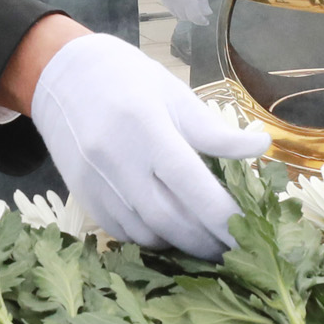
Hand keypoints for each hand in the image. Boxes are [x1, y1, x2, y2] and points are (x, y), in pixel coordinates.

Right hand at [30, 33, 266, 257]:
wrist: (63, 75)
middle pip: (170, 220)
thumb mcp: (175, 94)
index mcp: (148, 129)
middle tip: (234, 247)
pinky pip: (122, 231)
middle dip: (206, 241)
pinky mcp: (83, 196)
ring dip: (180, 243)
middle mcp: (118, 161)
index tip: (249, 231)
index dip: (223, 216)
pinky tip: (170, 230)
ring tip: (205, 240)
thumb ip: (215, 131)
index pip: (192, 185)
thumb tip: (260, 147)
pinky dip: (151, 237)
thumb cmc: (129, 78)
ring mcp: (96, 182)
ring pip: (146, 232)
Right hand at [158, 0, 212, 26]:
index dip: (201, 20)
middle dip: (194, 17)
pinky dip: (178, 10)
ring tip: (192, 9)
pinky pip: (171, 9)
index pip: (194, 15)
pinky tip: (183, 6)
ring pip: (178, 14)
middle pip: (186, 16)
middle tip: (200, 15)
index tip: (206, 22)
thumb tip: (207, 13)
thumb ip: (203, 2)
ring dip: (186, 14)